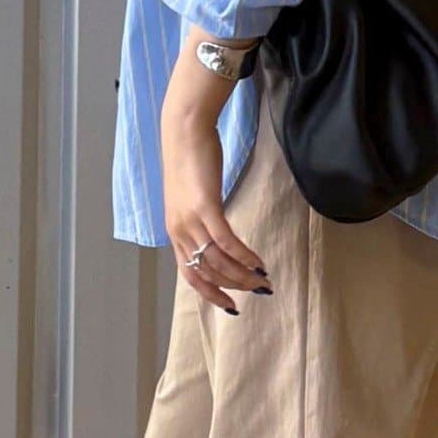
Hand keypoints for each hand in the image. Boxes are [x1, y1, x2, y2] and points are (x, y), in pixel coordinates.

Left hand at [161, 38, 269, 311]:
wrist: (184, 131)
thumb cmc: (190, 160)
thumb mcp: (191, 198)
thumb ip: (201, 219)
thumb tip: (218, 236)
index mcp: (174, 232)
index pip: (190, 275)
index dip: (210, 294)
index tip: (231, 306)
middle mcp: (179, 231)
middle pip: (207, 272)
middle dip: (235, 286)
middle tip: (259, 290)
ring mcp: (190, 221)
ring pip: (218, 261)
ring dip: (242, 275)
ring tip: (263, 280)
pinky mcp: (205, 207)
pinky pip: (227, 241)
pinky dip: (244, 255)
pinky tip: (259, 262)